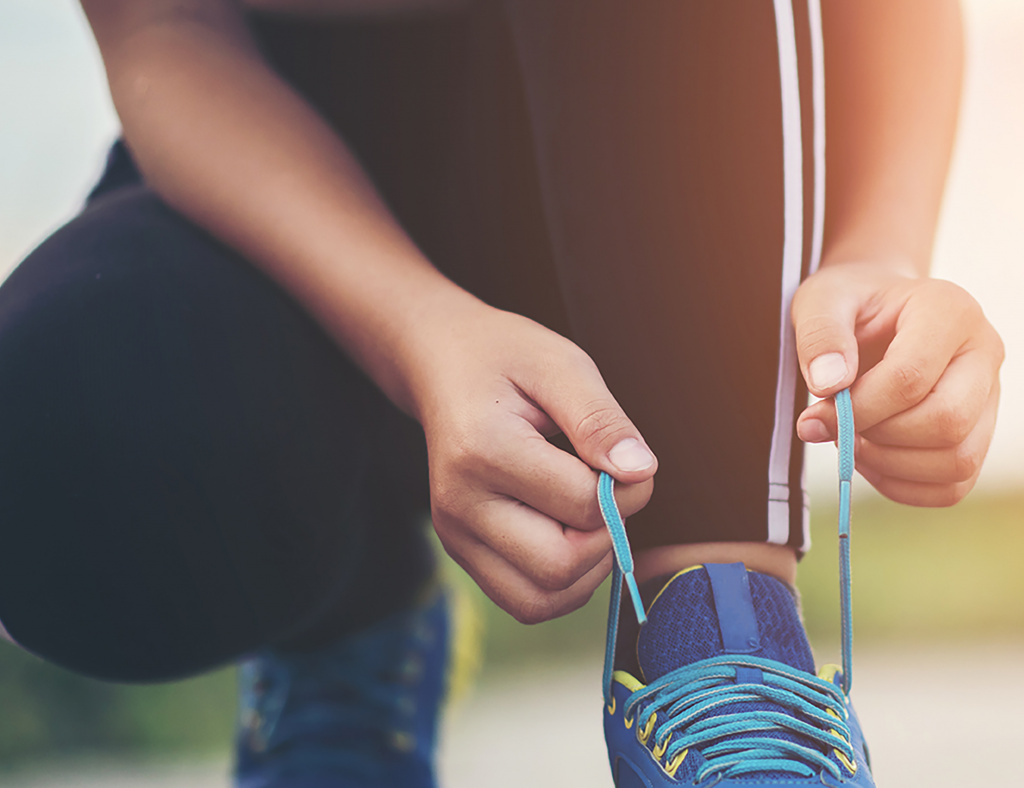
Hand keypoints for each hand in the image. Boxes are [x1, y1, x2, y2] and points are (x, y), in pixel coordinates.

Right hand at [408, 300, 655, 623]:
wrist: (442, 364)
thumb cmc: (507, 359)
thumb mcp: (561, 366)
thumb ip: (601, 420)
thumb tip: (641, 472)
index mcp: (482, 450)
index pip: (582, 506)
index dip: (628, 489)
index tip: (627, 458)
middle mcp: (459, 504)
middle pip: (559, 567)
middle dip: (606, 536)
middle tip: (606, 490)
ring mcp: (454, 535)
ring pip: (540, 600)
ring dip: (587, 568)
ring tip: (586, 513)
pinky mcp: (461, 552)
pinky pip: (524, 601)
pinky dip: (563, 582)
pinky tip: (570, 534)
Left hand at [792, 262, 1002, 505]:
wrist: (874, 312)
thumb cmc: (849, 305)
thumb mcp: (820, 303)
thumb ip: (820, 337)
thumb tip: (829, 385)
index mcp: (949, 310)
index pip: (910, 377)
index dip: (858, 409)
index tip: (814, 418)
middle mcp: (983, 352)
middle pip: (948, 422)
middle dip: (880, 438)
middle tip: (838, 430)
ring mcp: (989, 397)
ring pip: (959, 461)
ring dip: (891, 466)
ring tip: (851, 442)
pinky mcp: (980, 433)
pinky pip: (954, 485)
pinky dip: (904, 486)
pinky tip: (869, 459)